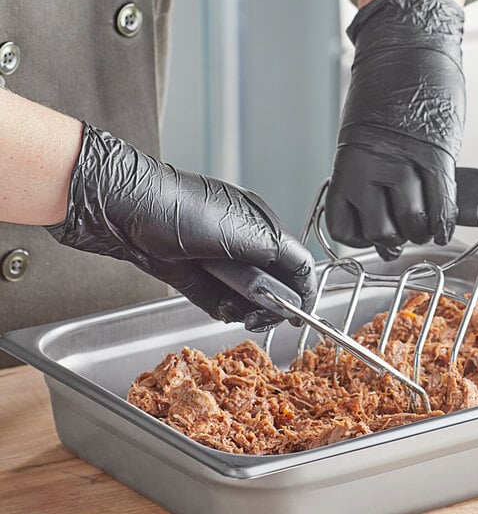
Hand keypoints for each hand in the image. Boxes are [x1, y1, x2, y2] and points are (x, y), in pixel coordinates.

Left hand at [46, 123, 315, 330]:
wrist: (125, 211)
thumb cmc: (182, 209)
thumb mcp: (245, 231)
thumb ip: (280, 254)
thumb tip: (302, 274)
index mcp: (260, 223)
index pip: (295, 261)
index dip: (303, 290)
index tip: (301, 313)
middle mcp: (242, 241)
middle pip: (271, 282)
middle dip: (272, 303)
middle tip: (264, 317)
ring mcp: (217, 259)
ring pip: (245, 295)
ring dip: (245, 307)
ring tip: (237, 309)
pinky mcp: (193, 275)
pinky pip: (217, 300)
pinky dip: (221, 308)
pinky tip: (220, 306)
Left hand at [326, 0, 464, 259]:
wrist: (408, 46)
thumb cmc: (383, 90)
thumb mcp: (361, 135)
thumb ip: (367, 174)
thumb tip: (386, 212)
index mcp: (346, 162)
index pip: (344, 227)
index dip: (360, 240)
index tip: (371, 237)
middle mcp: (369, 166)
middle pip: (381, 232)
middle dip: (394, 240)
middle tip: (402, 234)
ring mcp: (403, 161)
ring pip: (413, 223)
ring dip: (421, 232)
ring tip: (424, 227)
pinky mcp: (436, 154)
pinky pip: (441, 203)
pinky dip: (444, 223)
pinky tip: (443, 229)